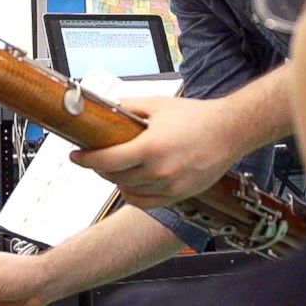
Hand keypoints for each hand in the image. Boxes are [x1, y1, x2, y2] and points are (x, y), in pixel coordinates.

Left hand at [69, 96, 237, 208]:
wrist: (229, 131)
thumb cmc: (197, 116)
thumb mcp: (157, 104)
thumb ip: (129, 107)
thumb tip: (107, 108)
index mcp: (151, 147)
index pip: (108, 161)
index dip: (86, 160)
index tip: (76, 155)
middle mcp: (159, 171)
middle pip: (115, 177)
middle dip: (99, 168)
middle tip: (94, 156)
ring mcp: (170, 186)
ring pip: (128, 190)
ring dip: (115, 180)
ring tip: (113, 166)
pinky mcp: (178, 195)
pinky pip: (146, 202)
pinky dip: (132, 194)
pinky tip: (129, 183)